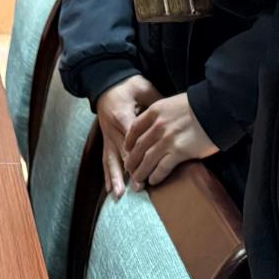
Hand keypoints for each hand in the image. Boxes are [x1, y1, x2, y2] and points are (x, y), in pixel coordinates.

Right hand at [95, 74, 159, 199]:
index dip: (139, 152)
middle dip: (129, 170)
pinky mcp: (106, 140)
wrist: (107, 84)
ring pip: (111, 160)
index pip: (131, 137)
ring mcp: (107, 136)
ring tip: (119, 194)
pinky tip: (110, 190)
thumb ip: (156, 103)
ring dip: (115, 177)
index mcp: (122, 115)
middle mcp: (112, 129)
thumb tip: (173, 115)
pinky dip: (108, 175)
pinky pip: (106, 160)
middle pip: (121, 153)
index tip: (149, 165)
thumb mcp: (144, 89)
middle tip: (138, 186)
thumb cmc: (129, 86)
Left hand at [123, 93, 216, 190]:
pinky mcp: (179, 152)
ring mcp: (167, 140)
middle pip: (138, 147)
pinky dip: (156, 176)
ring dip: (140, 173)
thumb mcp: (174, 103)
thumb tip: (158, 125)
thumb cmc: (200, 105)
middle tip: (129, 171)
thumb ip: (163, 114)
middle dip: (131, 161)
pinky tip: (153, 181)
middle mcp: (157, 126)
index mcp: (155, 111)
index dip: (128, 142)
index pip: (134, 128)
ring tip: (138, 181)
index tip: (127, 150)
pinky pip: (162, 168)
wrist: (218, 108)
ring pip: (146, 160)